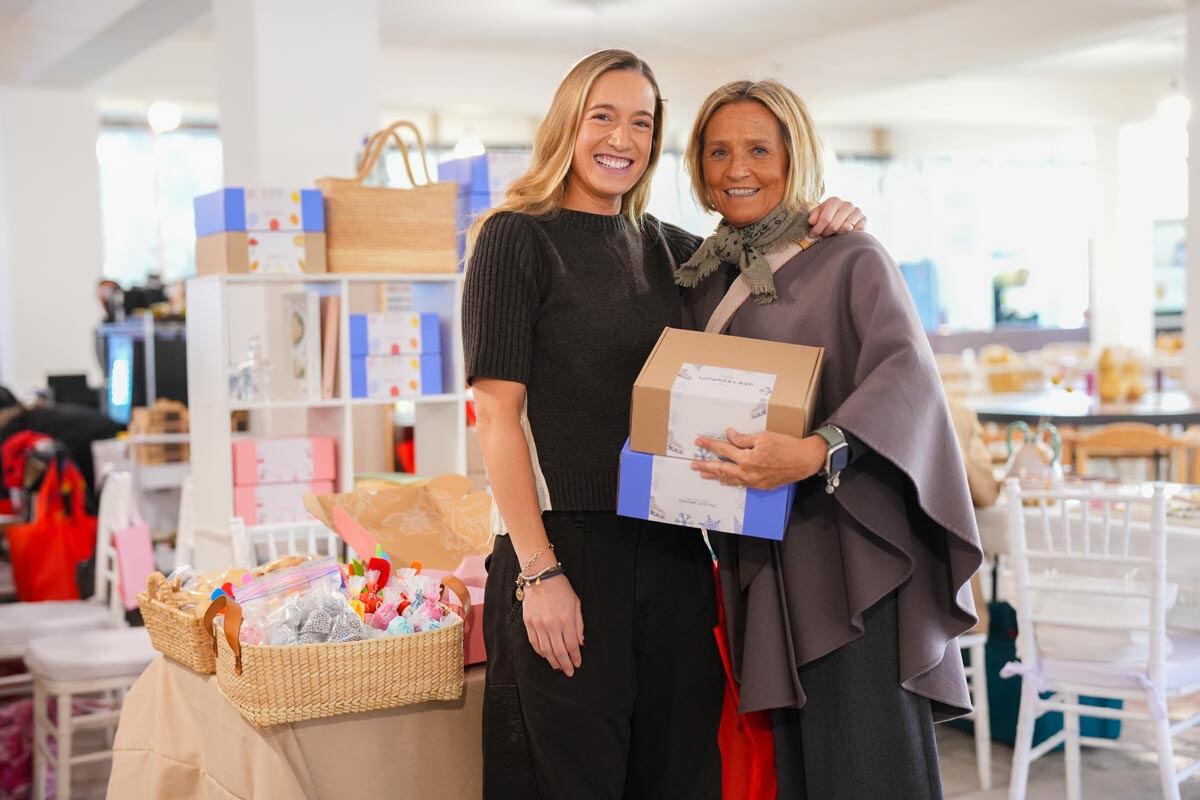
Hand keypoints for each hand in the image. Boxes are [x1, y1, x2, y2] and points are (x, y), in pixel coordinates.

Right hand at [521, 573, 584, 676]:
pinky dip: (541, 652)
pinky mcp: (529, 623)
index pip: (571, 646)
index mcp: (566, 620)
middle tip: (569, 672)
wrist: (540, 576)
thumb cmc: (561, 589)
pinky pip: (534, 643)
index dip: (575, 657)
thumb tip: (580, 643)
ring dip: (553, 661)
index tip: (577, 664)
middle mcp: (551, 625)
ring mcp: (538, 625)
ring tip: (558, 667)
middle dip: (565, 664)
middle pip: (559, 652)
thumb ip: (579, 625)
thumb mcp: (576, 604)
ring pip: (546, 650)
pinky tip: (546, 656)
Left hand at [692, 429, 825, 489]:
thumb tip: (729, 435)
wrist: (804, 461)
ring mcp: (753, 481)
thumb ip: (744, 438)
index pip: (723, 450)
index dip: (710, 444)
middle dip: (706, 465)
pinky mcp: (761, 486)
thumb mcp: (763, 437)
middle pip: (721, 469)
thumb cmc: (786, 446)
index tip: (699, 441)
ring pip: (729, 479)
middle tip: (693, 464)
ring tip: (703, 474)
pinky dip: (730, 482)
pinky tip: (725, 480)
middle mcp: (747, 472)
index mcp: (746, 458)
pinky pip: (740, 484)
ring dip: (715, 476)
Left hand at [807, 196, 865, 237]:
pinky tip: (844, 234)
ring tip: (834, 234)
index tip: (814, 235)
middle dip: (827, 233)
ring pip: (845, 229)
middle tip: (824, 235)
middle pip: (834, 225)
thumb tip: (812, 221)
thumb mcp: (817, 215)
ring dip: (838, 235)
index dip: (818, 229)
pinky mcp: (864, 220)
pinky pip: (855, 232)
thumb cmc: (828, 218)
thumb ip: (813, 217)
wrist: (842, 220)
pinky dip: (849, 235)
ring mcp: (857, 212)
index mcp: (834, 201)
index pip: (825, 219)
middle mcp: (847, 204)